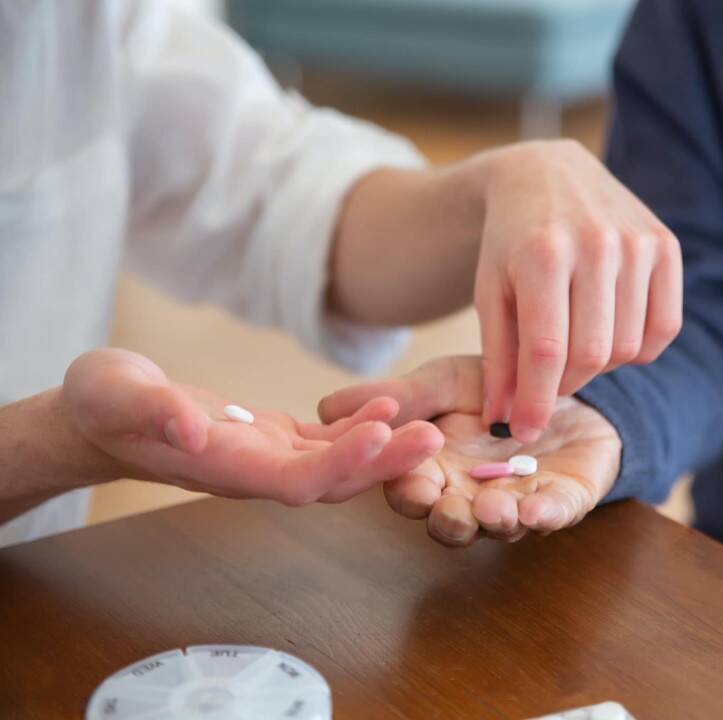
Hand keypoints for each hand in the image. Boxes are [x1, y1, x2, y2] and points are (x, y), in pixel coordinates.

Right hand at [61, 348, 442, 505]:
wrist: (99, 416)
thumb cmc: (102, 403)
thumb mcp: (116, 394)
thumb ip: (154, 411)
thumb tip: (193, 428)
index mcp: (223, 467)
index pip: (293, 481)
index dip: (340, 464)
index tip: (382, 436)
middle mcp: (253, 471)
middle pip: (330, 479)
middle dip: (382, 461)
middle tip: (433, 436)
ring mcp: (265, 458)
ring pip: (335, 463)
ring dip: (382, 447)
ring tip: (428, 422)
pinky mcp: (271, 438)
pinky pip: (323, 441)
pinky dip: (357, 427)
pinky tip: (389, 405)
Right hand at [319, 356, 621, 546]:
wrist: (564, 379)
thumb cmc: (496, 386)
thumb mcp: (444, 382)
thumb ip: (399, 397)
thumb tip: (325, 407)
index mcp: (434, 471)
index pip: (410, 492)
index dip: (407, 490)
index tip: (410, 480)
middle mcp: (470, 496)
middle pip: (449, 522)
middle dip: (448, 519)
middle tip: (448, 507)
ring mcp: (517, 502)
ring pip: (499, 527)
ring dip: (493, 523)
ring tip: (492, 510)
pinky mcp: (563, 499)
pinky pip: (554, 514)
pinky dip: (545, 516)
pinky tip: (536, 508)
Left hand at [473, 141, 681, 441]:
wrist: (545, 174)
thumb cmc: (510, 242)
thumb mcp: (490, 293)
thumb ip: (497, 358)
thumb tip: (503, 422)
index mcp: (542, 253)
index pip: (546, 351)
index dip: (536, 401)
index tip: (524, 430)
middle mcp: (596, 243)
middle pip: (592, 354)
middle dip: (566, 384)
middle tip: (549, 379)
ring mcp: (637, 242)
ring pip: (628, 346)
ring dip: (600, 364)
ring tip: (575, 345)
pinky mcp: (666, 245)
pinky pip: (663, 328)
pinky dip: (638, 348)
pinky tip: (610, 331)